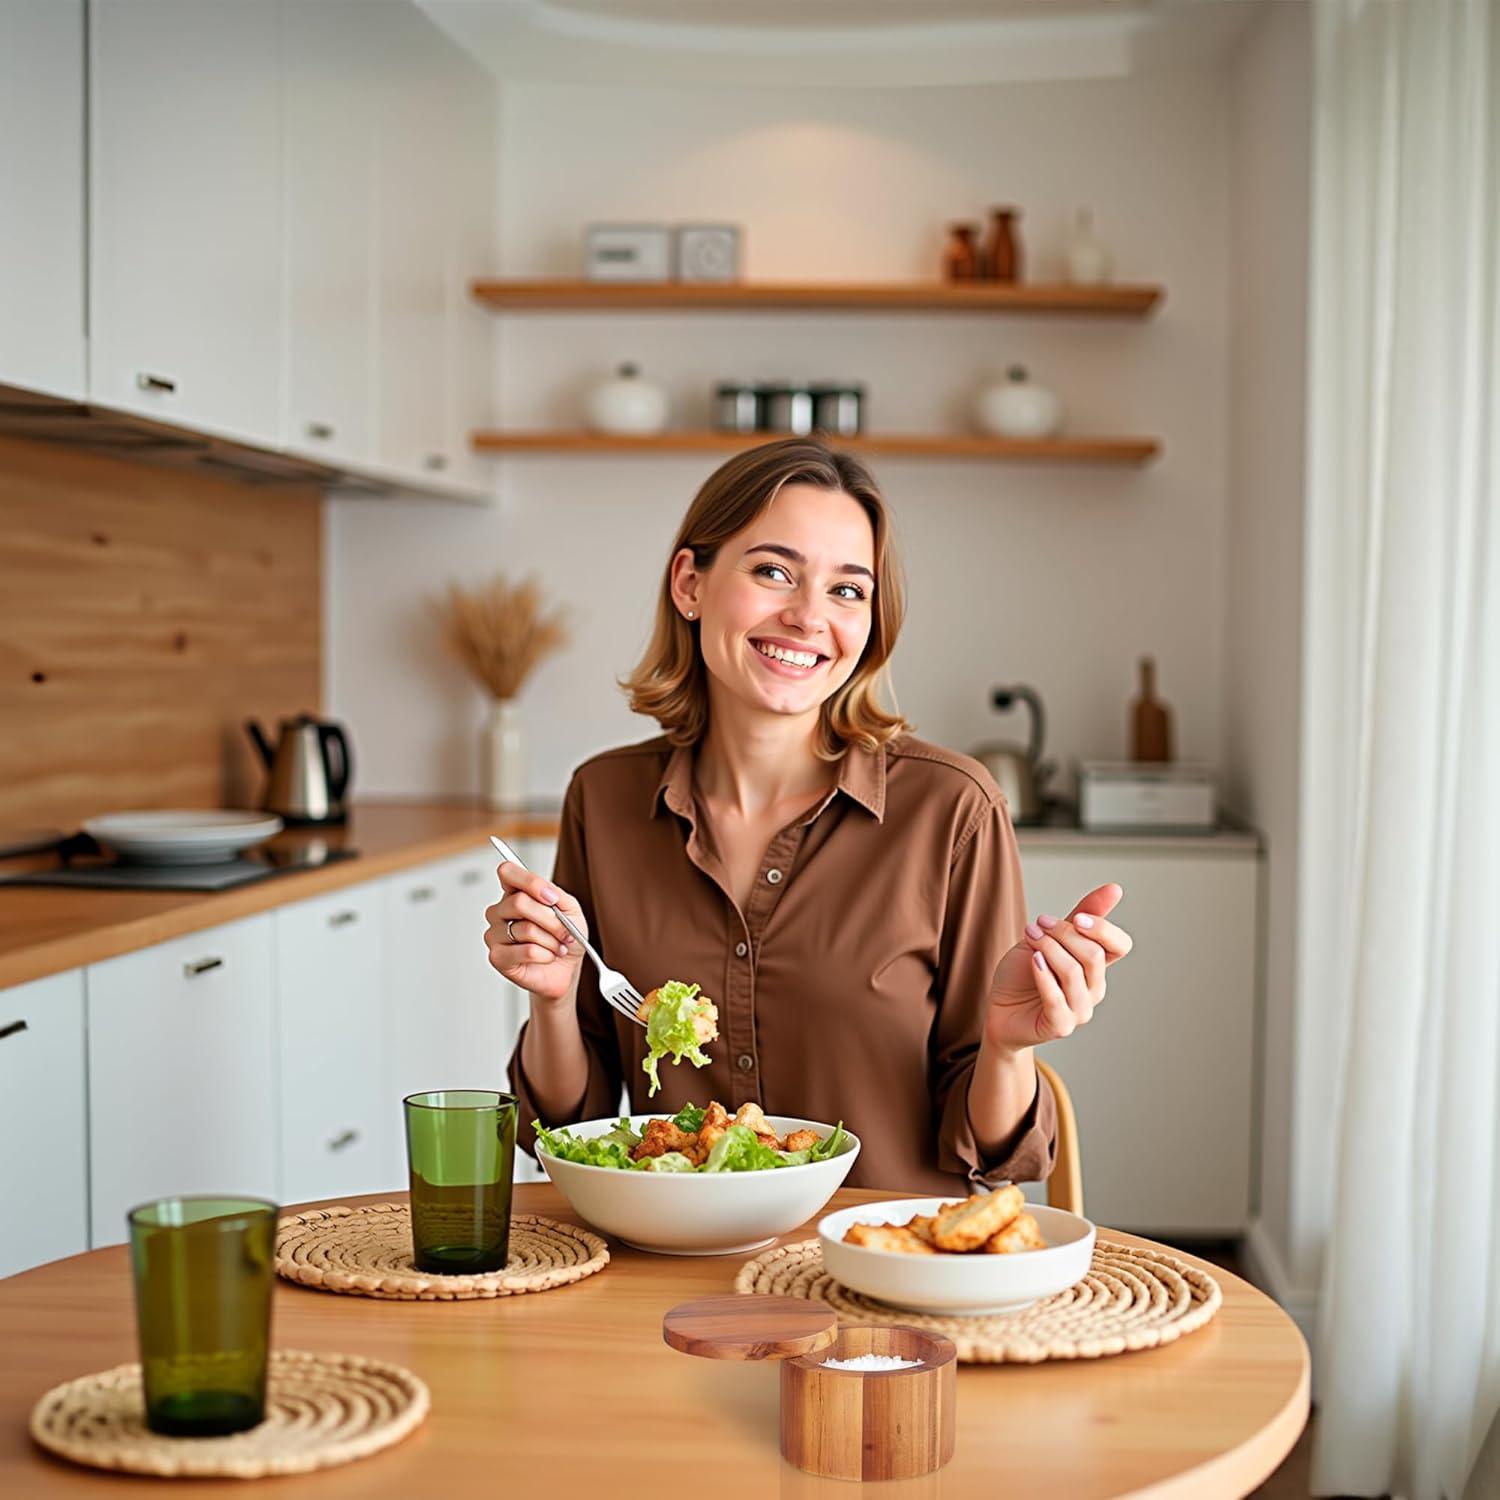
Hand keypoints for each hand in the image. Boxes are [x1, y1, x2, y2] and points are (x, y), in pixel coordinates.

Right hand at [484, 863, 586, 1004]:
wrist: (566, 968)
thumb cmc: (564, 937)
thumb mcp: (570, 909)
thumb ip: (558, 895)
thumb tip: (547, 893)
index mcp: (514, 893)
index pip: (507, 872)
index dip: (531, 882)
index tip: (552, 898)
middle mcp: (499, 911)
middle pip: (519, 902)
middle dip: (551, 920)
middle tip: (565, 932)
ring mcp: (494, 934)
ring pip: (526, 929)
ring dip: (552, 940)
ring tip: (557, 947)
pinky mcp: (497, 957)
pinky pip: (526, 951)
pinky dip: (545, 955)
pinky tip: (547, 957)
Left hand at [983, 884, 1132, 1052]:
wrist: (999, 1007)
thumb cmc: (1024, 973)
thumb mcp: (1049, 937)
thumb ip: (1080, 916)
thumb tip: (1115, 889)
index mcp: (1095, 967)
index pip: (1119, 946)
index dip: (1102, 928)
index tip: (1076, 916)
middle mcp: (1093, 990)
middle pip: (1093, 955)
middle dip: (1063, 933)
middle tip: (1038, 924)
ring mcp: (1079, 1011)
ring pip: (1074, 973)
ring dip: (1048, 949)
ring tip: (1029, 938)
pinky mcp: (1060, 1026)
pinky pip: (1056, 1000)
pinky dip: (1043, 976)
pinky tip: (1033, 961)